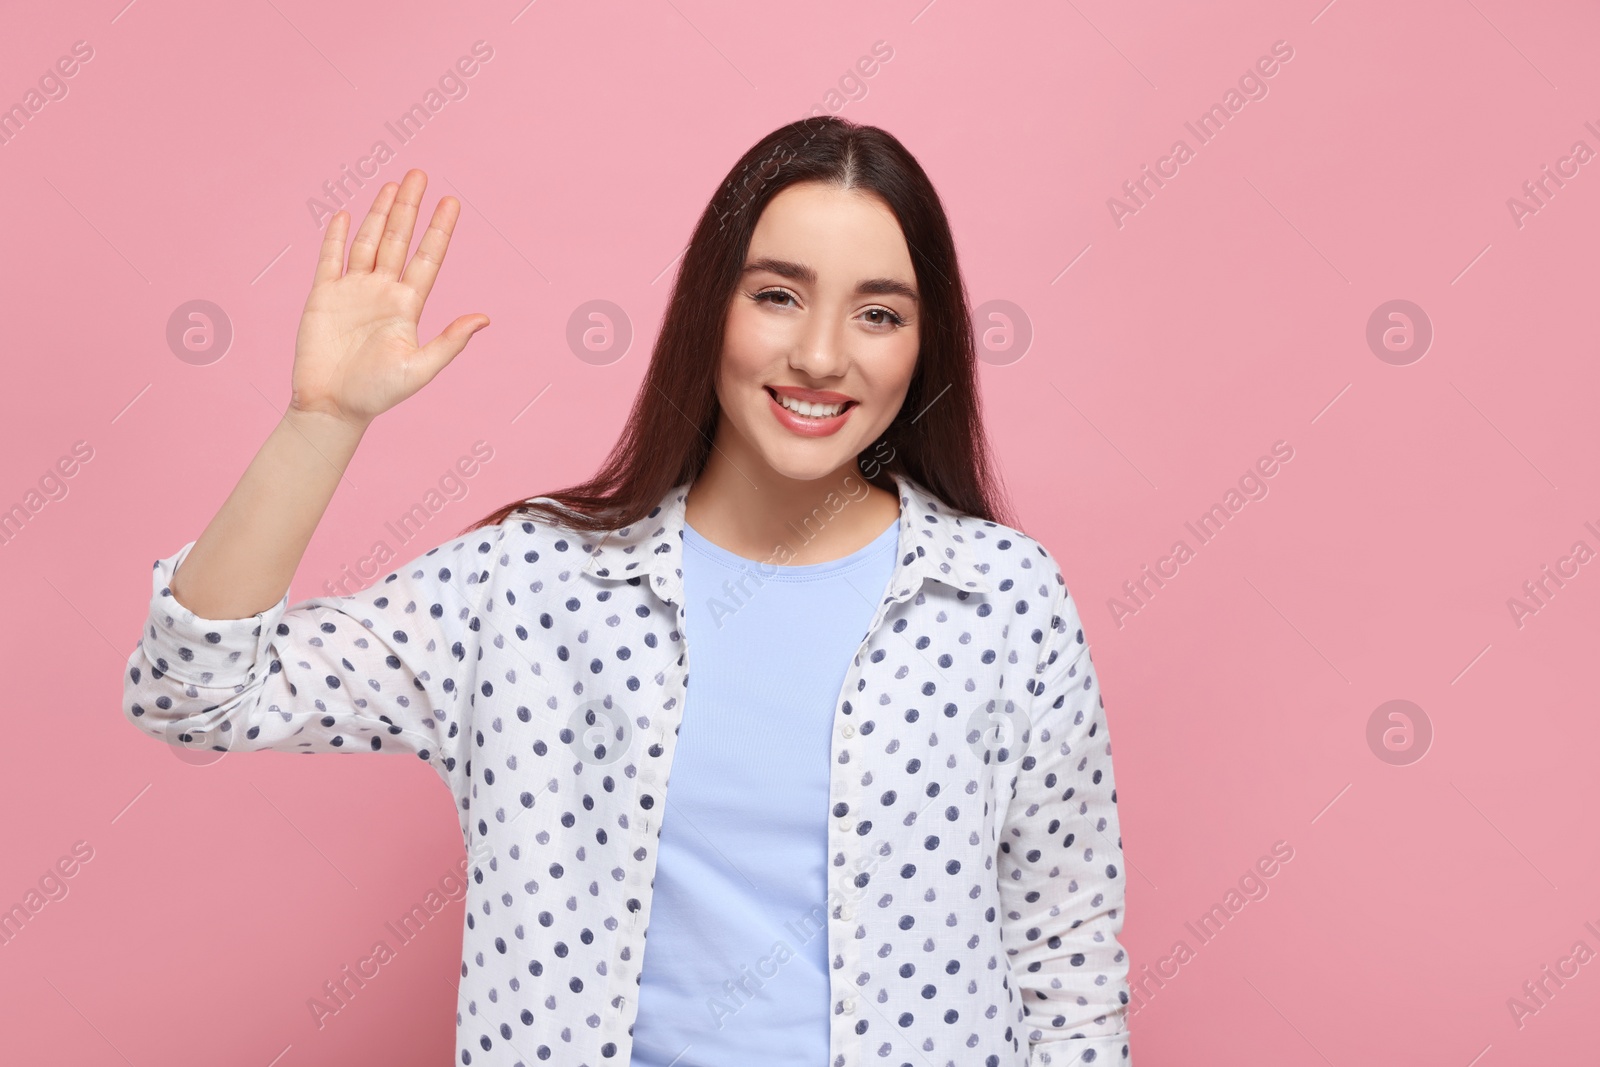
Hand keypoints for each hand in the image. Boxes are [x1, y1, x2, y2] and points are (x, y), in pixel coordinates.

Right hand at [289, 169, 488, 427]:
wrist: (331, 406)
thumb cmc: (377, 393)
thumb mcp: (420, 369)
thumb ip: (450, 342)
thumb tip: (484, 318)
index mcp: (407, 306)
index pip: (427, 258)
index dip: (439, 230)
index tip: (452, 201)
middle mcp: (382, 292)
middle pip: (398, 239)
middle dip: (409, 207)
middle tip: (419, 174)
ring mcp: (353, 291)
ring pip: (368, 242)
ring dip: (378, 213)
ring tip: (391, 184)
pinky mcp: (323, 296)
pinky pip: (330, 259)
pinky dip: (338, 237)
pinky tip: (347, 215)